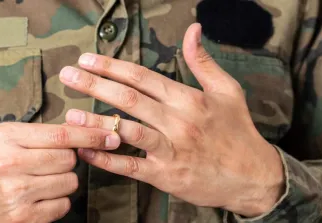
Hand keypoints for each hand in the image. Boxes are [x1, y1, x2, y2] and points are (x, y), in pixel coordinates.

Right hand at [0, 122, 119, 222]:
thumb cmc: (2, 164)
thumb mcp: (15, 139)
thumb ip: (50, 133)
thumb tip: (95, 130)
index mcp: (6, 137)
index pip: (61, 135)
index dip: (91, 135)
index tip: (111, 135)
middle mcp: (8, 163)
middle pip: (69, 159)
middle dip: (69, 160)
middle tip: (50, 162)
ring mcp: (16, 193)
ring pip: (70, 181)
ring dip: (64, 181)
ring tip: (42, 180)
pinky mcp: (25, 216)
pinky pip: (64, 204)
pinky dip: (59, 200)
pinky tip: (40, 196)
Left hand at [59, 23, 284, 216]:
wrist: (253, 177)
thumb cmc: (238, 132)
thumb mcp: (228, 91)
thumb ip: (203, 61)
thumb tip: (193, 30)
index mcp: (189, 99)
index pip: (142, 77)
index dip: (112, 66)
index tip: (88, 59)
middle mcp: (177, 122)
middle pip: (129, 99)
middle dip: (95, 85)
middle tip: (68, 76)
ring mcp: (170, 149)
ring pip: (127, 131)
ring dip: (96, 122)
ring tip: (71, 114)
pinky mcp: (165, 175)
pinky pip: (130, 166)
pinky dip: (106, 158)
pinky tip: (87, 151)